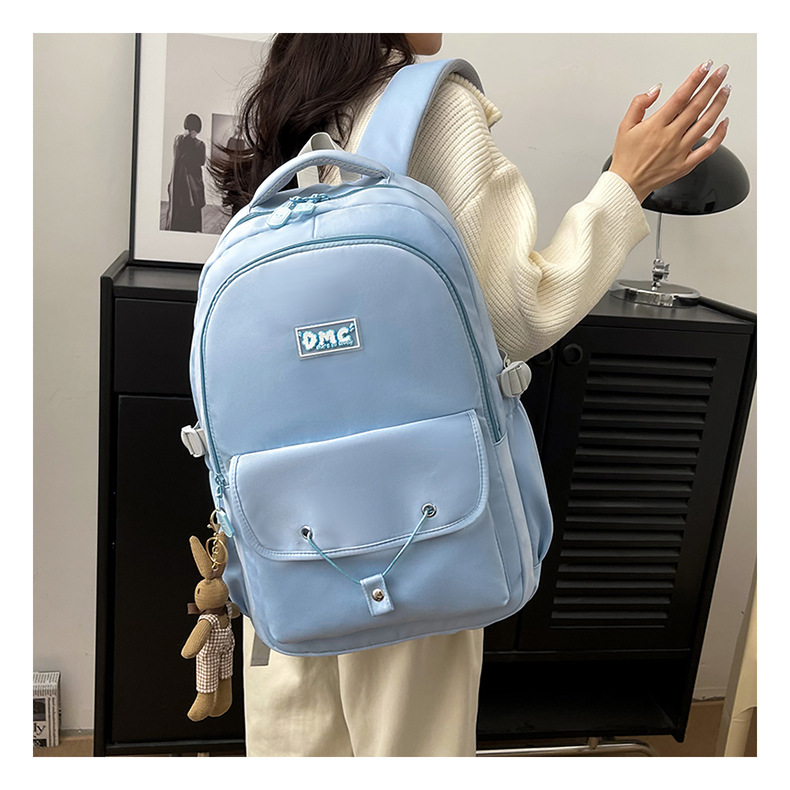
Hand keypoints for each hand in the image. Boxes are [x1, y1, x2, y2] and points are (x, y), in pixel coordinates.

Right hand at [609, 61, 731, 202]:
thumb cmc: (626, 158)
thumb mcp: (624, 127)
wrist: (626, 185)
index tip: (705, 67)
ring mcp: (680, 151)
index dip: (695, 79)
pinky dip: (720, 135)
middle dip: (712, 85)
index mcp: (656, 126)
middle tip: (721, 72)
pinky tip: (725, 123)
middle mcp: (670, 137)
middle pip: (697, 106)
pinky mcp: (685, 164)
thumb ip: (639, 104)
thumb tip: (655, 90)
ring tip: (725, 90)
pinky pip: (708, 149)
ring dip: (718, 104)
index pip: (680, 97)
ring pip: (706, 123)